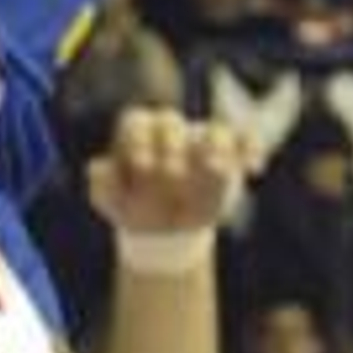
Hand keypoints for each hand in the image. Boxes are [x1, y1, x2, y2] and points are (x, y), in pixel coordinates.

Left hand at [87, 107, 258, 237]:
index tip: (141, 164)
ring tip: (219, 167)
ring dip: (216, 145)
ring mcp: (200, 143)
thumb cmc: (134, 206)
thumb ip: (102, 185)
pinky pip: (244, 142)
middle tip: (174, 173)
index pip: (135, 122)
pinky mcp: (228, 157)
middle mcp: (169, 132)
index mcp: (137, 134)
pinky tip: (254, 166)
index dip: (137, 140)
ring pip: (211, 129)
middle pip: (170, 122)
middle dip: (171, 142)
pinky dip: (251, 149)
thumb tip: (97, 167)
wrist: (163, 229)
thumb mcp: (112, 201)